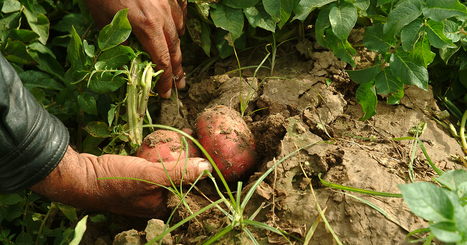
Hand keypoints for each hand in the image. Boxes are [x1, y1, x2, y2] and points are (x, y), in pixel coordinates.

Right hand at [30, 146, 211, 217]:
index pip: (188, 189)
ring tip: (188, 133)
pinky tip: (168, 137)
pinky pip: (155, 163)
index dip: (200, 171)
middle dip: (191, 158)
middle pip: (180, 177)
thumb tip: (207, 169)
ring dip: (178, 152)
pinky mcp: (136, 177)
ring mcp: (145, 189)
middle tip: (197, 138)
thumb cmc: (115, 180)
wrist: (81, 175)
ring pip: (168, 168)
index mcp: (161, 207)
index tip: (209, 153)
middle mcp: (155, 201)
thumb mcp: (150, 176)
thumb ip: (178, 173)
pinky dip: (162, 151)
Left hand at [84, 0, 186, 97]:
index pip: (161, 61)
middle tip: (181, 85)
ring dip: (177, 47)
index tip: (166, 94)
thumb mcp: (104, 22)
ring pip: (179, 30)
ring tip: (175, 58)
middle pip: (175, 49)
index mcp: (146, 26)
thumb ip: (122, 43)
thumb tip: (132, 63)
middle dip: (178, 70)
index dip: (165, 80)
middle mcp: (162, 15)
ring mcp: (168, 2)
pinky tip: (177, 28)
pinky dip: (180, 23)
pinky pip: (180, 11)